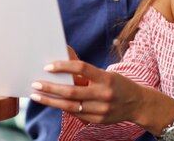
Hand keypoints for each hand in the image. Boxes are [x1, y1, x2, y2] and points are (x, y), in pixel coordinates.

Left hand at [30, 59, 145, 124]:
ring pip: (70, 106)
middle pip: (72, 91)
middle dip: (51, 88)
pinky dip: (63, 107)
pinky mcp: (97, 120)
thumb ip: (84, 69)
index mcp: (106, 78)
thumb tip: (64, 54)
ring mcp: (101, 110)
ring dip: (51, 101)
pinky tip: (52, 102)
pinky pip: (76, 114)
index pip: (81, 68)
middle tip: (36, 84)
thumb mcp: (105, 73)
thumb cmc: (117, 84)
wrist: (137, 103)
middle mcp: (104, 94)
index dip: (63, 66)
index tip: (48, 66)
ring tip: (37, 96)